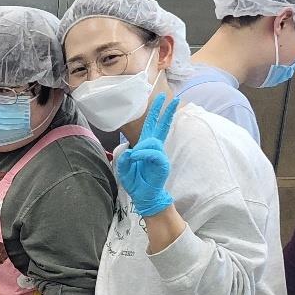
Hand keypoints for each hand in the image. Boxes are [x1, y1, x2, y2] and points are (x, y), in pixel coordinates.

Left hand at [116, 95, 178, 216]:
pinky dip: (143, 154)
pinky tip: (137, 158)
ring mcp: (159, 155)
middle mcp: (154, 148)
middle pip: (160, 126)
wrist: (144, 197)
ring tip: (135, 159)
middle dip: (164, 111)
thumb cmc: (136, 182)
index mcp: (145, 146)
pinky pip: (153, 153)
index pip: (151, 125)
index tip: (161, 98)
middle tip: (170, 97)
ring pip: (151, 142)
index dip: (156, 112)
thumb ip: (124, 159)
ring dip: (141, 149)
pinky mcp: (162, 163)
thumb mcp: (124, 169)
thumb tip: (129, 151)